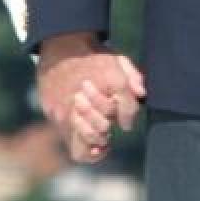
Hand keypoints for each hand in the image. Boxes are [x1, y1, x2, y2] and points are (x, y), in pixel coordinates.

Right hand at [37, 32, 145, 163]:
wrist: (59, 50)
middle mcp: (89, 92)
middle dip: (110, 122)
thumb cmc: (92, 56)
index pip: (126, 105)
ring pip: (92, 134)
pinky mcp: (58, 116)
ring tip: (101, 133)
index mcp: (107, 75)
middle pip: (107, 120)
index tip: (126, 122)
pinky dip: (88, 150)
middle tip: (108, 122)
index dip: (128, 116)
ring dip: (100, 136)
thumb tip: (141, 95)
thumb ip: (132, 76)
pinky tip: (94, 147)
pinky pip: (76, 145)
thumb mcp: (117, 58)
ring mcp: (71, 106)